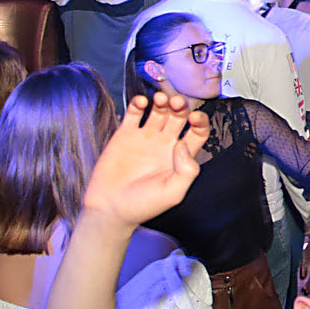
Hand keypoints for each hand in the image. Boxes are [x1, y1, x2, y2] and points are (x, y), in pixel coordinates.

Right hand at [79, 94, 210, 227]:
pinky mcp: (124, 135)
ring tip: (160, 99)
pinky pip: (134, 112)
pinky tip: (142, 102)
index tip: (194, 118)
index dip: (200, 121)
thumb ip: (187, 169)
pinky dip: (138, 102)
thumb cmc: (142, 205)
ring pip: (159, 110)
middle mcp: (164, 144)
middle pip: (179, 116)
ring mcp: (145, 138)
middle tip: (177, 103)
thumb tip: (183, 144)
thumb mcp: (174, 193)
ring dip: (162, 100)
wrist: (109, 209)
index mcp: (180, 157)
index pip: (198, 132)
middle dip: (181, 106)